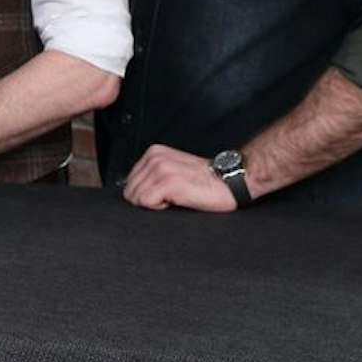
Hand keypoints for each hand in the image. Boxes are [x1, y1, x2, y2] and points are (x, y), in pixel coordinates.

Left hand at [121, 144, 236, 211]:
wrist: (232, 181)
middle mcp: (154, 158)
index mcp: (153, 153)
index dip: (145, 194)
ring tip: (176, 197)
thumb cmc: (206, 182)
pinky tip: (177, 200)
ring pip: (136, 198)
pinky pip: (146, 202)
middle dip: (147, 200)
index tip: (165, 193)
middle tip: (172, 196)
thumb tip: (133, 190)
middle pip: (129, 191)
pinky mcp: (167, 182)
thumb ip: (152, 174)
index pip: (129, 182)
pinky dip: (160, 207)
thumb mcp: (173, 170)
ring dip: (155, 203)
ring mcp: (160, 169)